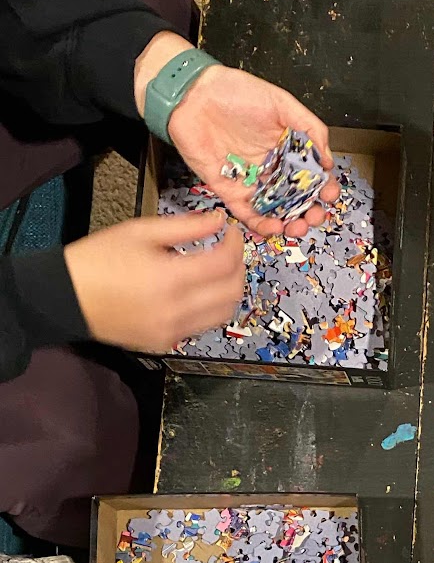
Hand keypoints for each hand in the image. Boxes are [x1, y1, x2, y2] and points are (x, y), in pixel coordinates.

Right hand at [65, 210, 245, 351]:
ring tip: (218, 271)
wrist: (66, 296)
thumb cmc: (97, 259)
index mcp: (169, 278)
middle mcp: (176, 310)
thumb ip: (186, 226)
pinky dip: (210, 307)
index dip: (236, 244)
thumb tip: (219, 220)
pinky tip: (198, 291)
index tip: (232, 232)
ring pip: (223, 314)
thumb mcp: (139, 231)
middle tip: (230, 250)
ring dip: (228, 290)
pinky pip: (202, 325)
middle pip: (232, 292)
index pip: (224, 263)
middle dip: (238, 267)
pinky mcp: (166, 342)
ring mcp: (173, 331)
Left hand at [134, 32, 337, 238]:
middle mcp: (270, 167)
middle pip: (296, 198)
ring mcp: (250, 180)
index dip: (323, 189)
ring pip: (274, 210)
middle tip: (314, 217)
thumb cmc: (235, 92)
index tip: (329, 196)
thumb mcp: (281, 103)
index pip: (311, 176)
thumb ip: (309, 128)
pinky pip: (246, 212)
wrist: (193, 95)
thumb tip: (327, 159)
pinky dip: (260, 224)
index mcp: (286, 149)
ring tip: (295, 228)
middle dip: (308, 212)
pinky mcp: (228, 188)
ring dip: (288, 223)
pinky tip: (273, 227)